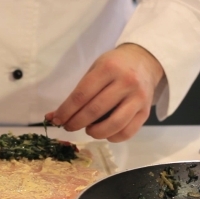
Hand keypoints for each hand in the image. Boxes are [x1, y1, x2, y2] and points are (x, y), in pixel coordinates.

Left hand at [45, 43, 164, 141]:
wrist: (144, 60)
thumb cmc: (114, 66)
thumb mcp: (94, 70)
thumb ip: (77, 93)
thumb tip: (53, 117)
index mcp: (108, 68)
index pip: (82, 95)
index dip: (66, 111)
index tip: (57, 120)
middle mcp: (125, 82)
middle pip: (95, 110)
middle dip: (76, 122)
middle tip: (69, 127)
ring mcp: (138, 97)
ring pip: (114, 124)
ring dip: (95, 132)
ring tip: (88, 130)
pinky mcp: (146, 111)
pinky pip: (128, 132)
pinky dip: (113, 137)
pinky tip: (105, 133)